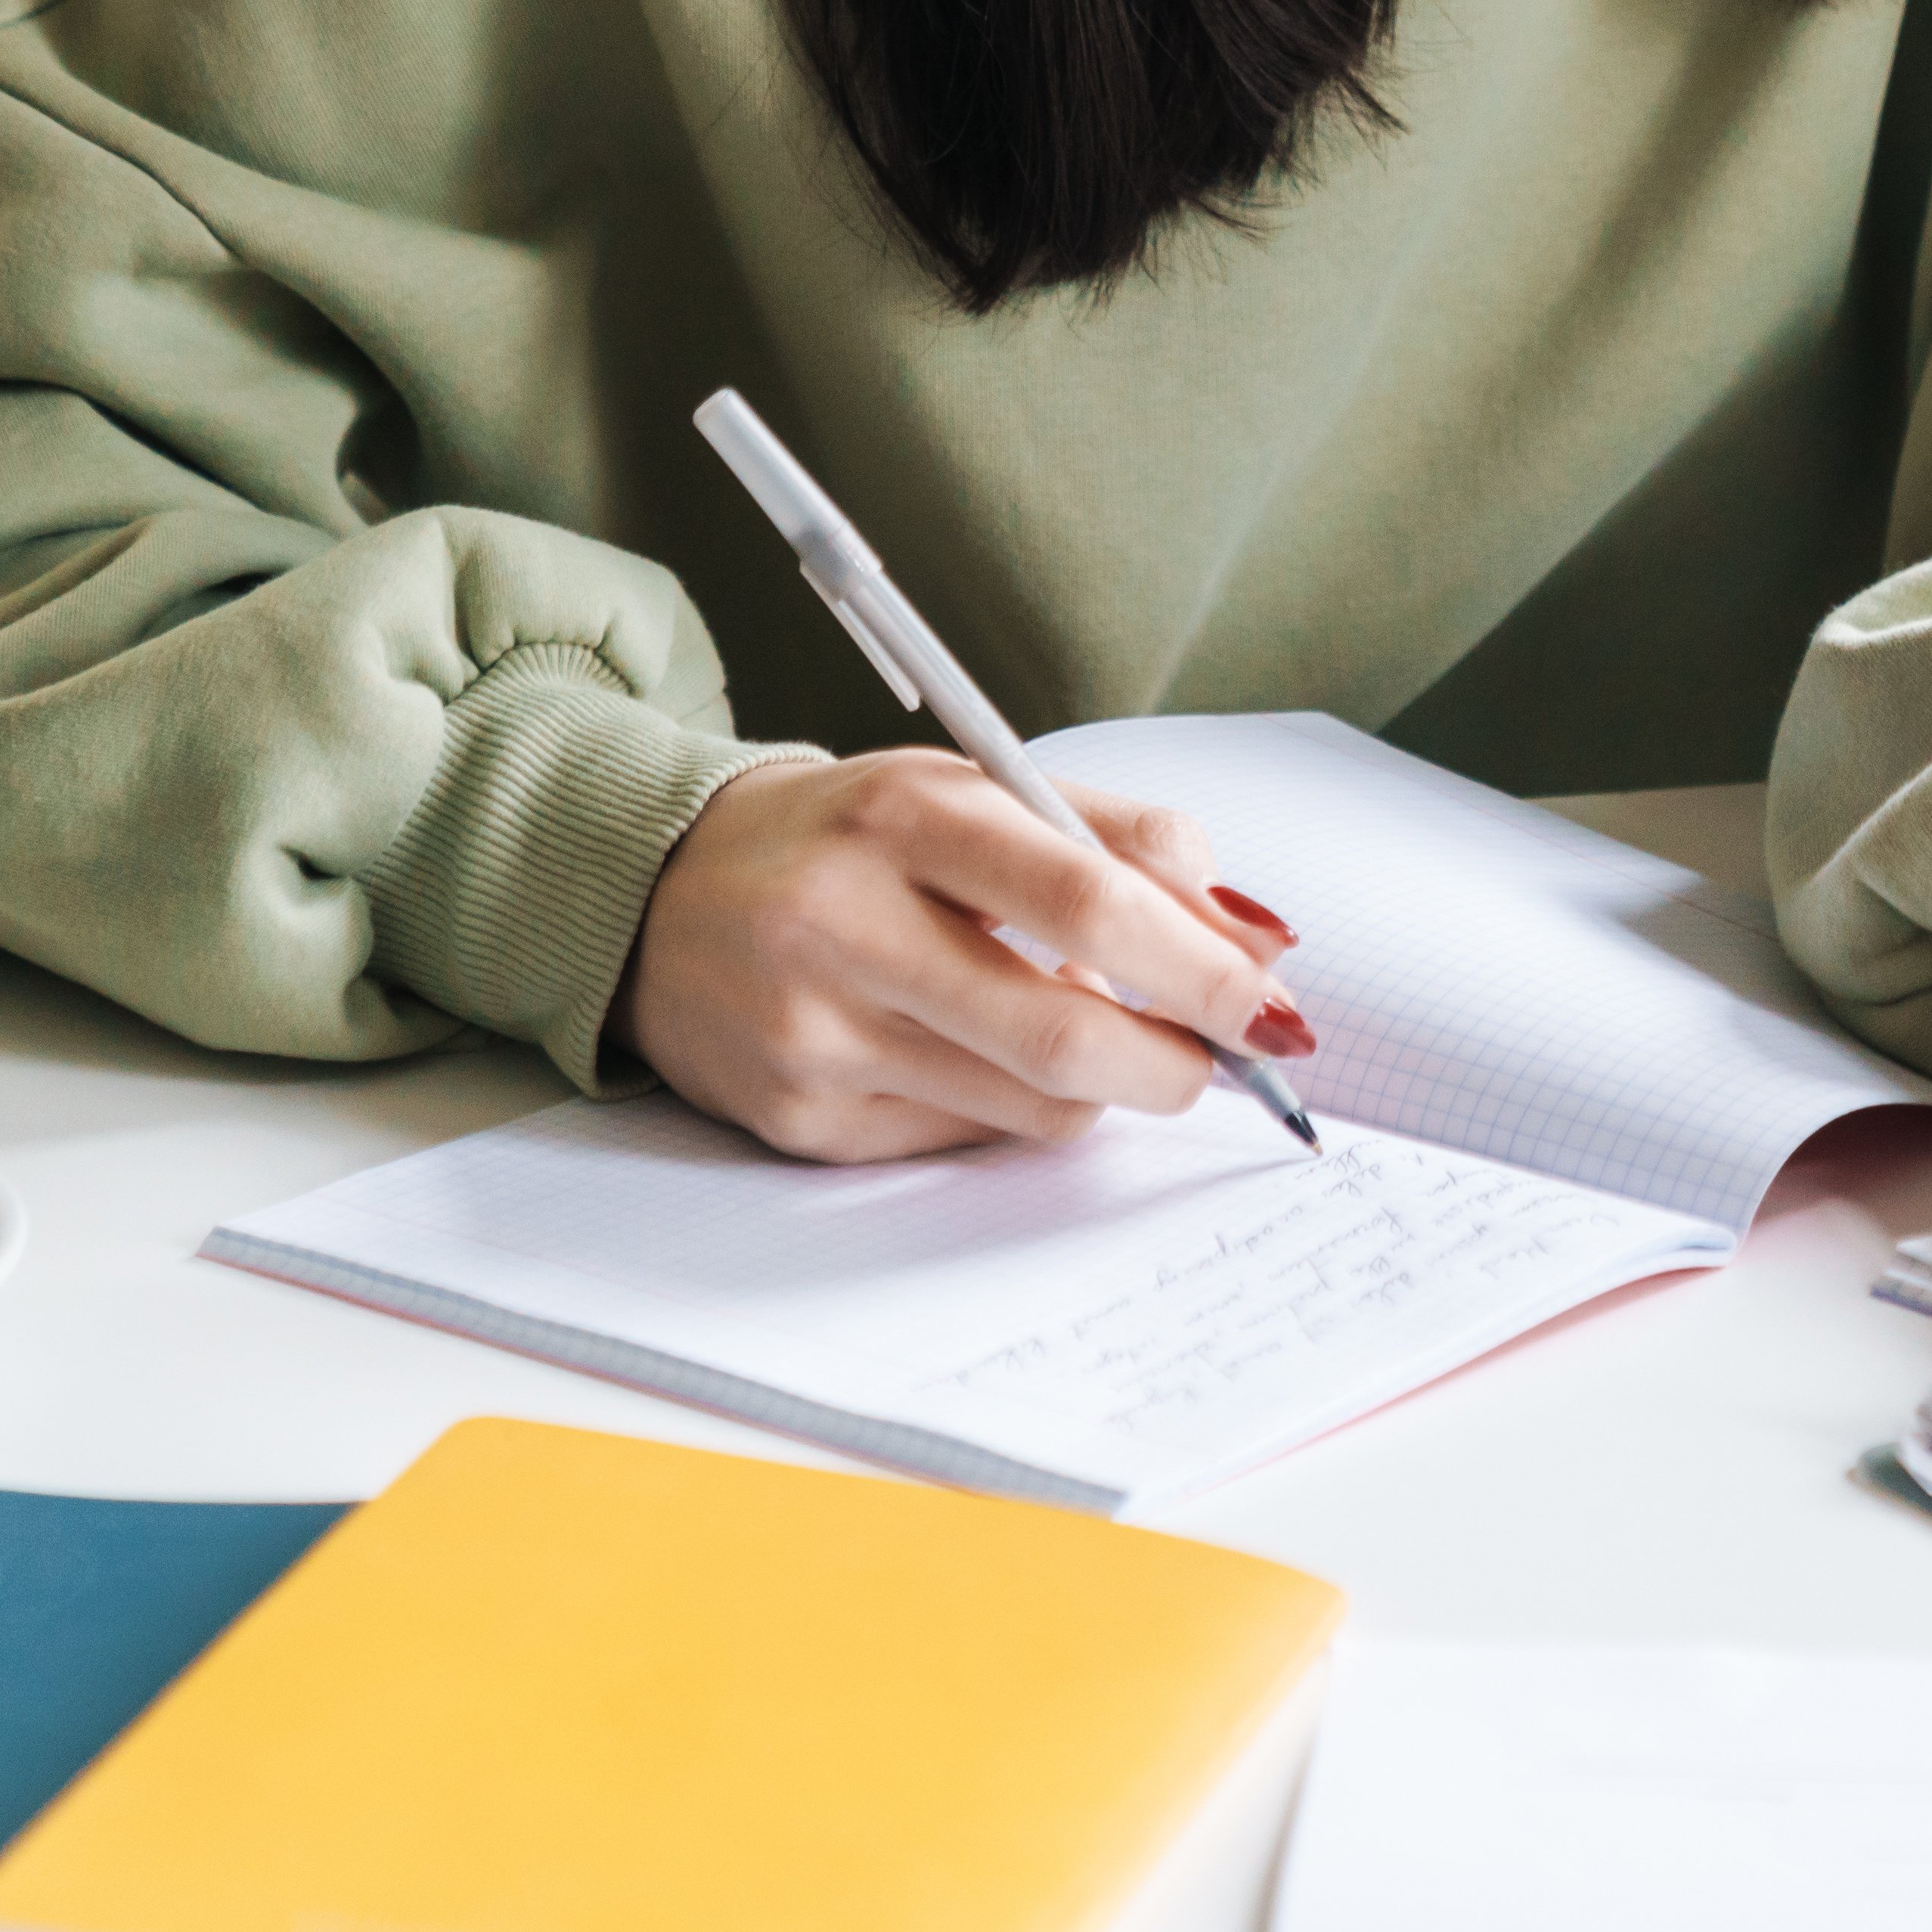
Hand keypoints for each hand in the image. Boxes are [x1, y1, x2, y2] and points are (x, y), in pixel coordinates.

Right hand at [617, 747, 1311, 1160]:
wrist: (659, 893)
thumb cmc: (852, 838)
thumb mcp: (977, 791)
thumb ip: (1125, 843)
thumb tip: (1258, 935)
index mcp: (901, 817)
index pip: (1083, 899)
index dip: (1200, 963)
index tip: (1272, 1000)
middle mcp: (843, 926)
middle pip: (1061, 1034)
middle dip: (1176, 1061)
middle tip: (1224, 1055)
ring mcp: (814, 1037)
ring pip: (1028, 1106)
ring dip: (1106, 1087)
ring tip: (1099, 1037)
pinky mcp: (799, 1123)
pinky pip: (965, 1140)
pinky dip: (1015, 1109)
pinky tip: (982, 1056)